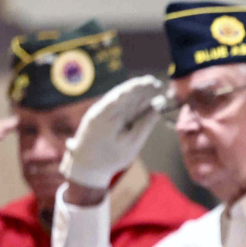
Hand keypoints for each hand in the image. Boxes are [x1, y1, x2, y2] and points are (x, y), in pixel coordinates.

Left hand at [60, 75, 163, 189]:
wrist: (87, 164)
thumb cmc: (109, 157)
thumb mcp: (130, 145)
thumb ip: (144, 125)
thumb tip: (158, 107)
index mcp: (104, 116)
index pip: (122, 95)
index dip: (138, 87)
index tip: (153, 83)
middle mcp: (102, 109)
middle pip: (124, 93)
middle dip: (141, 88)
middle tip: (158, 85)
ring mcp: (102, 110)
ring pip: (123, 96)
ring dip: (138, 92)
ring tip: (155, 88)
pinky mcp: (105, 113)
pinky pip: (120, 103)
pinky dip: (133, 100)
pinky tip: (145, 98)